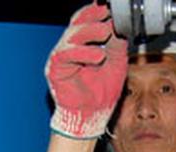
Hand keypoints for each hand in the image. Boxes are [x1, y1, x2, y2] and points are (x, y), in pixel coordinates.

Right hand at [46, 2, 127, 138]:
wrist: (92, 116)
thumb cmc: (101, 93)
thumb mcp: (116, 63)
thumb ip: (117, 44)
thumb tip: (120, 27)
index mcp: (85, 44)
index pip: (88, 20)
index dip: (98, 12)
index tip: (111, 8)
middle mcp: (71, 47)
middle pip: (78, 22)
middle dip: (93, 16)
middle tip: (108, 14)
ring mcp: (62, 56)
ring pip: (72, 35)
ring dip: (90, 31)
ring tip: (105, 31)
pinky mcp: (55, 68)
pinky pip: (65, 54)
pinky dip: (82, 53)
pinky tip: (98, 55)